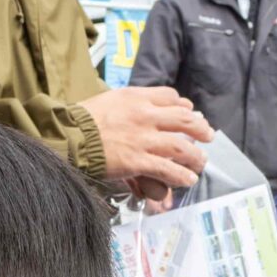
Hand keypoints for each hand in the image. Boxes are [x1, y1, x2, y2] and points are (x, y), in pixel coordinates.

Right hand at [76, 85, 212, 198]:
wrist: (68, 136)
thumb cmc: (79, 120)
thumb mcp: (106, 99)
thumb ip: (125, 103)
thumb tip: (136, 106)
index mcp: (136, 98)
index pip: (169, 97)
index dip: (182, 105)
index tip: (189, 112)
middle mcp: (145, 115)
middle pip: (183, 119)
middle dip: (199, 128)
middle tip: (208, 135)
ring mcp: (143, 139)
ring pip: (180, 146)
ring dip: (195, 156)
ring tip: (201, 162)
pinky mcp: (137, 161)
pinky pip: (167, 169)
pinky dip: (181, 175)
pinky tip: (188, 180)